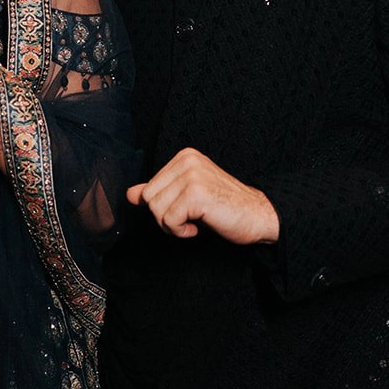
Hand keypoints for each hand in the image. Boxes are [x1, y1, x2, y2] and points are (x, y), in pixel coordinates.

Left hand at [128, 148, 279, 244]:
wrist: (257, 215)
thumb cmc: (224, 207)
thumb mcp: (187, 196)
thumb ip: (160, 191)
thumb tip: (131, 194)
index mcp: (184, 157)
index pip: (149, 188)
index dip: (163, 207)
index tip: (186, 210)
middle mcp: (187, 160)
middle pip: (149, 198)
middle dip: (165, 217)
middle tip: (189, 220)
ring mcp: (192, 175)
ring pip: (157, 209)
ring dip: (173, 226)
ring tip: (195, 222)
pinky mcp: (197, 193)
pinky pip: (169, 220)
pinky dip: (181, 232)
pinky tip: (198, 228)